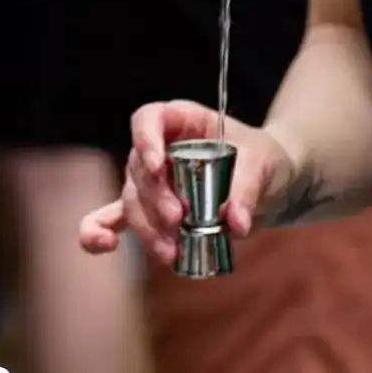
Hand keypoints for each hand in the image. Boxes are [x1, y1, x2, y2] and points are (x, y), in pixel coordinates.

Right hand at [78, 100, 299, 264]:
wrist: (272, 185)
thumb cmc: (265, 160)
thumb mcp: (264, 164)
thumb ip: (248, 188)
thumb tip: (234, 223)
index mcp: (182, 121)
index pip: (148, 119)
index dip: (145, 138)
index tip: (158, 165)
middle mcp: (160, 148)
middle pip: (138, 167)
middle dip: (154, 197)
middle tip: (179, 219)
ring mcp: (153, 181)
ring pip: (131, 200)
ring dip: (145, 227)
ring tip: (171, 253)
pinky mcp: (154, 212)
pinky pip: (116, 219)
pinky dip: (100, 232)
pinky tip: (102, 246)